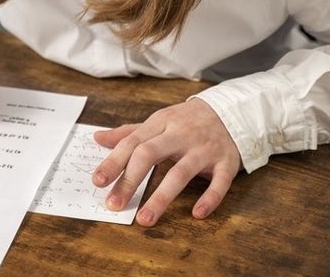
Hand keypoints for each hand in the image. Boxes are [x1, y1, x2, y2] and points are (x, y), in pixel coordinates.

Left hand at [92, 98, 239, 226]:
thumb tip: (98, 138)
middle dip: (130, 180)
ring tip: (145, 218)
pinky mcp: (226, 162)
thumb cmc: (187, 121)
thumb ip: (129, 132)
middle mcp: (181, 134)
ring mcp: (205, 149)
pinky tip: (197, 213)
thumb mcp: (159, 121)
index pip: (132, 142)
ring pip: (181, 172)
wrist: (231, 110)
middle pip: (151, 154)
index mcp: (161, 122)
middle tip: (114, 204)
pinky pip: (219, 183)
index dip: (114, 162)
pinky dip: (209, 198)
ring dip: (162, 197)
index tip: (98, 182)